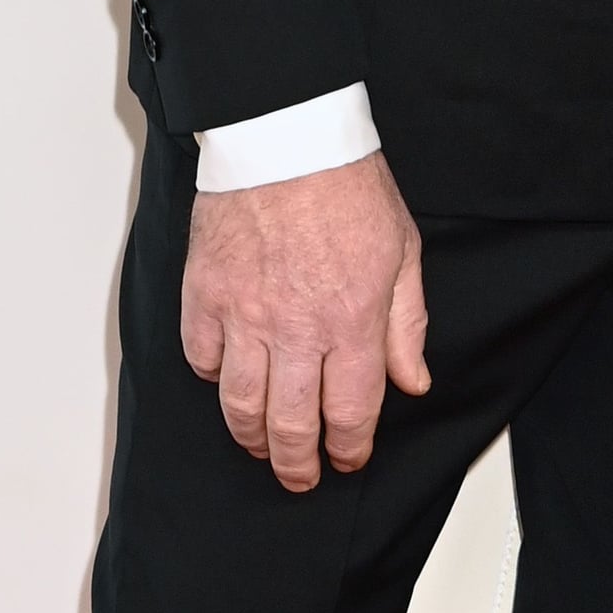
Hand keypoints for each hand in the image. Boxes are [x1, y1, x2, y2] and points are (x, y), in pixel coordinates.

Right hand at [181, 151, 429, 492]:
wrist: (286, 135)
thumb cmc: (347, 184)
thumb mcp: (402, 250)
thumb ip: (406, 323)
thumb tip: (411, 381)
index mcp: (351, 320)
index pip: (351, 412)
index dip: (350, 448)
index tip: (348, 460)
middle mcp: (295, 329)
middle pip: (291, 426)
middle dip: (297, 464)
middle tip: (301, 477)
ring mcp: (243, 316)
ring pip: (240, 406)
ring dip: (253, 438)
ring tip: (262, 446)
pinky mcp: (204, 296)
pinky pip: (200, 360)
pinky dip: (213, 379)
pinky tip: (227, 380)